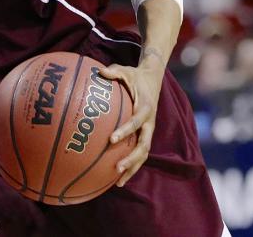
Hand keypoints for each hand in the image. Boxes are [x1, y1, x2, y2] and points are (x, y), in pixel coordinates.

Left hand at [99, 58, 164, 186]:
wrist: (153, 79)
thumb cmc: (135, 76)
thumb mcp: (126, 70)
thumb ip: (114, 71)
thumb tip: (99, 71)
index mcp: (145, 108)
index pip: (136, 122)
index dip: (126, 131)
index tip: (112, 139)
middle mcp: (150, 123)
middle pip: (144, 145)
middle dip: (131, 158)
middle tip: (116, 167)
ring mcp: (149, 131)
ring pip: (143, 154)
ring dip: (132, 168)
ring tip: (118, 182)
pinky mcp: (145, 135)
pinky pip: (139, 153)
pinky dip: (131, 165)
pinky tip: (117, 178)